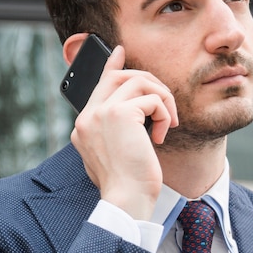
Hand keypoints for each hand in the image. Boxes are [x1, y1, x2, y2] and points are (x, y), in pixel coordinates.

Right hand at [70, 45, 178, 219]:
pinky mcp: (120, 113)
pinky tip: (161, 136)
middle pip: (121, 76)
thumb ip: (118, 127)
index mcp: (85, 125)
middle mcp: (88, 116)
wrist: (126, 200)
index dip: (112, 66)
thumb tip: (138, 108)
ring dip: (162, 99)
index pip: (99, 84)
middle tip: (165, 102)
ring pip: (140, 81)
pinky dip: (165, 115)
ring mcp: (101, 112)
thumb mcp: (117, 151)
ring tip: (168, 123)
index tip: (119, 52)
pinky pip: (153, 99)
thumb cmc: (127, 182)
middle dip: (150, 83)